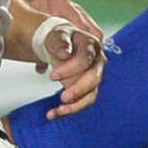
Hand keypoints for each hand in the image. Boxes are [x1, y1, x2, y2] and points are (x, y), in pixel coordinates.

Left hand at [12, 0, 105, 117]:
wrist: (51, 41)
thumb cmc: (53, 35)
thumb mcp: (52, 33)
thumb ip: (58, 41)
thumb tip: (64, 54)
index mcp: (90, 44)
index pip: (86, 60)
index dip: (71, 69)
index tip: (52, 76)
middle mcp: (95, 60)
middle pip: (94, 79)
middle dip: (79, 90)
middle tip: (62, 98)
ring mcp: (91, 75)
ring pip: (91, 94)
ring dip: (76, 105)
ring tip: (57, 111)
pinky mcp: (84, 86)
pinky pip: (82, 101)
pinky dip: (69, 109)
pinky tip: (53, 114)